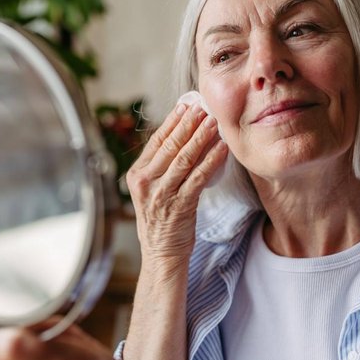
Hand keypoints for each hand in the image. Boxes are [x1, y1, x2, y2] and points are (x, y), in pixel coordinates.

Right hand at [126, 103, 227, 263]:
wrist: (162, 254)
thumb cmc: (161, 220)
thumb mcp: (152, 190)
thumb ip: (161, 167)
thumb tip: (182, 137)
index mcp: (137, 175)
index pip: (155, 141)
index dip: (172, 122)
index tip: (186, 106)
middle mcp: (146, 182)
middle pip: (170, 146)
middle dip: (188, 124)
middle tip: (203, 107)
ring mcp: (162, 194)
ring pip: (184, 158)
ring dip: (201, 137)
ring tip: (214, 122)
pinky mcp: (180, 205)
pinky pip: (199, 177)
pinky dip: (212, 160)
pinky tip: (222, 149)